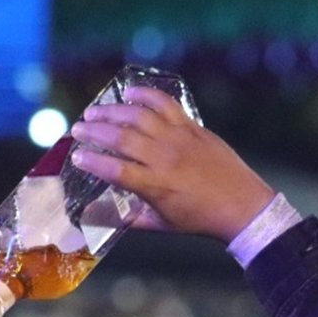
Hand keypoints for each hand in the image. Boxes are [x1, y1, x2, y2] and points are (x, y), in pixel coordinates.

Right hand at [70, 86, 275, 242]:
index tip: (76, 157)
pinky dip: (147, 95)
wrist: (241, 205)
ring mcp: (179, 139)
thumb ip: (132, 219)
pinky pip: (165, 104)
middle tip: (78, 129)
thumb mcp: (163, 223)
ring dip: (113, 111)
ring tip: (95, 111)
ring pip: (139, 116)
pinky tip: (130, 93)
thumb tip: (103, 218)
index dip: (92, 161)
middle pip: (122, 138)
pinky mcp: (192, 127)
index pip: (115, 169)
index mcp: (155, 186)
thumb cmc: (200, 219)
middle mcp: (164, 159)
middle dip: (94, 131)